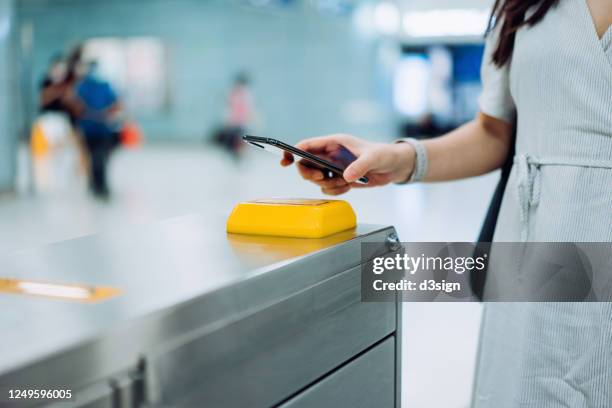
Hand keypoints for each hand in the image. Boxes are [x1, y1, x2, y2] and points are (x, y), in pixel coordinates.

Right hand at [281, 134, 414, 194]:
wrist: (394, 167)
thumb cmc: (384, 155)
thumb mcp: (374, 158)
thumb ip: (360, 166)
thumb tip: (345, 176)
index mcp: (334, 142)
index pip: (306, 145)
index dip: (292, 151)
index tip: (285, 161)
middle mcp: (330, 154)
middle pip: (305, 164)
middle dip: (310, 174)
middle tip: (322, 177)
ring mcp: (333, 167)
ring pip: (315, 178)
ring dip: (327, 184)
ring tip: (345, 182)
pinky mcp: (338, 179)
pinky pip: (327, 188)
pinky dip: (335, 190)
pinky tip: (349, 186)